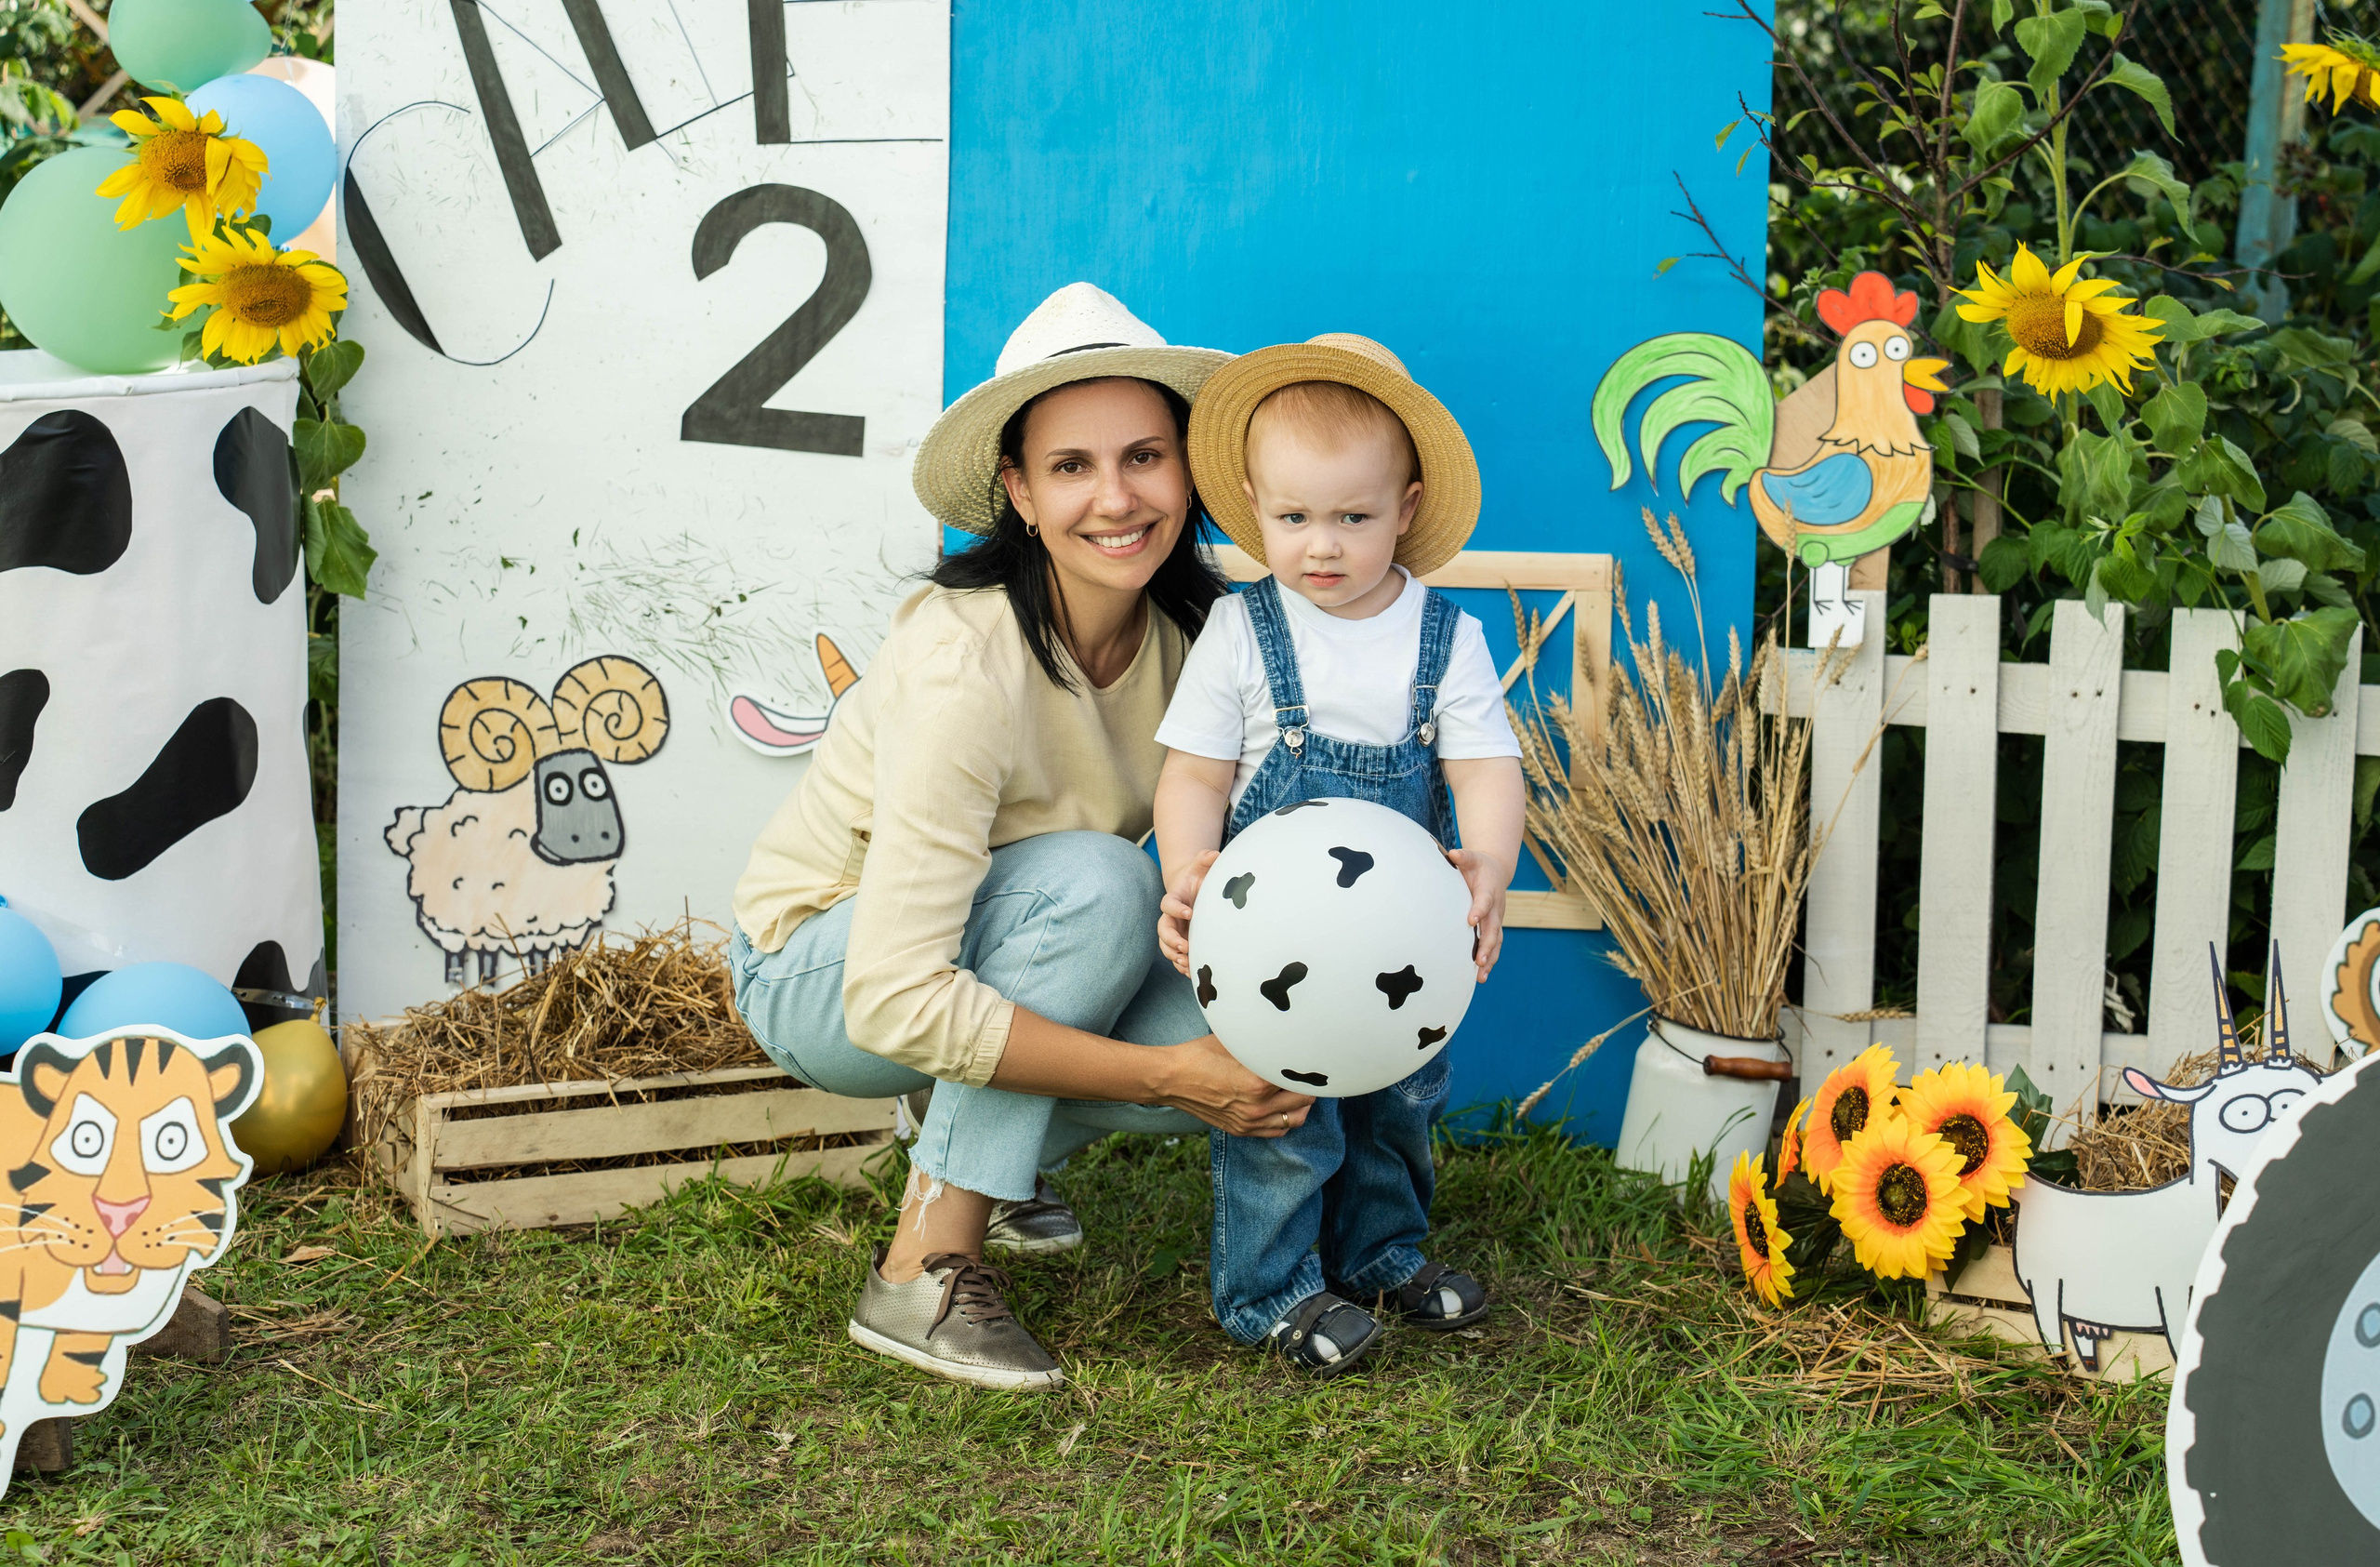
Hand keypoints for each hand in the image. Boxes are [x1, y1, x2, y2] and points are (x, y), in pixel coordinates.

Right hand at [1151, 1034, 1312, 1136]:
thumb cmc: (1200, 1055)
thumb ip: (1263, 1045)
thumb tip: (1287, 1034)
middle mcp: (1257, 1108)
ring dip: (1301, 1103)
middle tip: (1309, 1070)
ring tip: (1299, 1088)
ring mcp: (1249, 1122)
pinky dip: (1286, 1118)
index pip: (1300, 1078)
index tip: (1314, 1057)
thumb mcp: (1235, 1042)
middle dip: (1308, 1084)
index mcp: (1257, 1084)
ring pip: (1295, 1119)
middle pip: (1304, 1099)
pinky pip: (1277, 1131)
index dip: (1309, 1066)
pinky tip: (1284, 1104)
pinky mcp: (1241, 1130)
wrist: (1171, 1078)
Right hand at [1158, 849, 1219, 976]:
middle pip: (1163, 930)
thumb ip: (1205, 859)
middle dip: (1172, 940)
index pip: (1167, 905)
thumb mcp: (1201, 866)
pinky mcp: (1182, 941)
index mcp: (1173, 899)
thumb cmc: (1198, 877)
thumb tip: (1214, 854)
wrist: (1194, 890)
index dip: (1176, 909)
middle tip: (1185, 947)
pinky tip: (1192, 973)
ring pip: (1166, 947)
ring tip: (1186, 963)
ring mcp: (1175, 931)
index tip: (1190, 913)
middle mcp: (1170, 917)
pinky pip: (1177, 957)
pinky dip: (1182, 966)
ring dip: (1174, 956)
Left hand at [1446, 848, 1508, 982]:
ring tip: (1481, 976)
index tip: (1471, 920)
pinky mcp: (1494, 928)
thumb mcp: (1472, 858)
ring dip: (1489, 959)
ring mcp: (1496, 920)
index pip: (1484, 901)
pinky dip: (1489, 960)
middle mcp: (1495, 908)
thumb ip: (1463, 857)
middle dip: (1486, 945)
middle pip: (1493, 929)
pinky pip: (1494, 946)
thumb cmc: (1480, 866)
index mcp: (1488, 891)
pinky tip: (1481, 976)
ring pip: (1496, 942)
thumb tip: (1453, 854)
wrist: (1497, 871)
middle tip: (1478, 960)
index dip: (1479, 910)